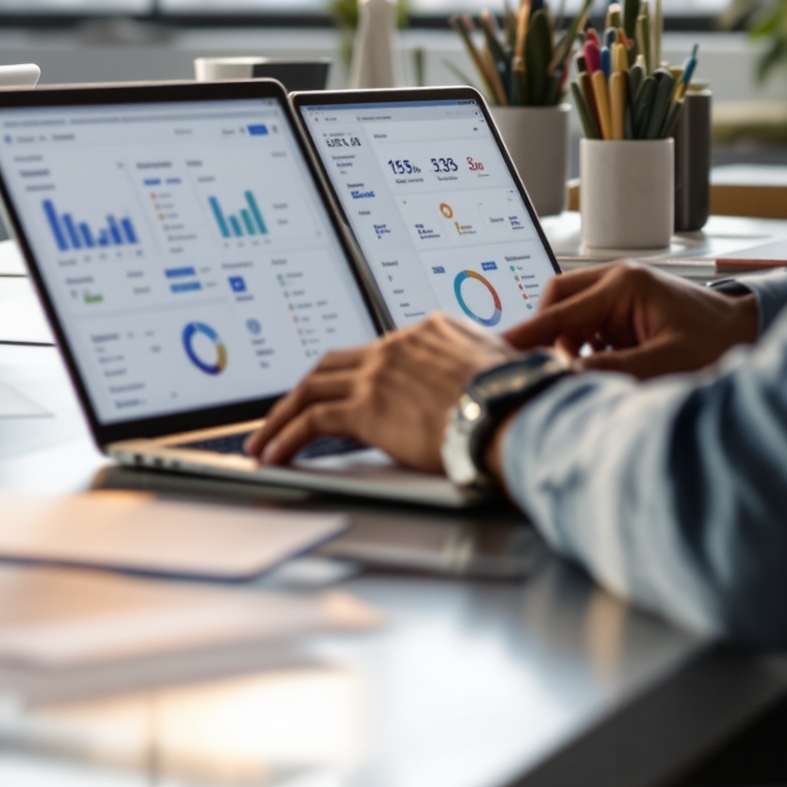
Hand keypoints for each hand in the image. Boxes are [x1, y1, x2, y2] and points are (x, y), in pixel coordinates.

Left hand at [246, 316, 510, 470]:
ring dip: (281, 416)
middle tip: (282, 413)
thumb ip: (477, 369)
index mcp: (430, 331)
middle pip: (333, 364)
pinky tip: (275, 455)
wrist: (517, 414)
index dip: (350, 374)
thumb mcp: (502, 369)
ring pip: (311, 388)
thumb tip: (481, 385)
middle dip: (302, 390)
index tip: (334, 392)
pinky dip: (286, 436)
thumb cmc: (523, 401)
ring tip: (263, 441)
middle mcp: (398, 345)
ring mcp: (379, 372)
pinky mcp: (367, 406)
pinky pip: (311, 420)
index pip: (376, 351)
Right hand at [505, 263, 758, 378]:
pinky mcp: (624, 309)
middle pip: (557, 300)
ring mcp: (620, 292)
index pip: (561, 309)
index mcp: (625, 284)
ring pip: (570, 313)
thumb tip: (569, 376)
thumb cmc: (721, 342)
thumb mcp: (668, 362)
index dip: (529, 332)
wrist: (750, 333)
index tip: (500, 348)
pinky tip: (599, 367)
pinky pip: (587, 323)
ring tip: (582, 373)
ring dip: (568, 344)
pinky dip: (583, 347)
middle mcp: (618, 280)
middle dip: (547, 335)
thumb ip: (616, 369)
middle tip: (545, 368)